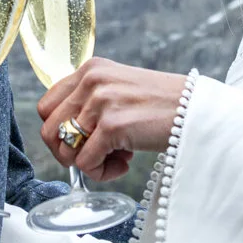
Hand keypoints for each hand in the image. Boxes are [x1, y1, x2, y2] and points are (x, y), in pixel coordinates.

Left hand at [37, 57, 187, 180]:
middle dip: (69, 152)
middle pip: (49, 131)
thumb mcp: (120, 89)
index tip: (83, 141)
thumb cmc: (161, 106)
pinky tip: (124, 164)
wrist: (196, 109)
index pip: (46, 107)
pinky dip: (101, 172)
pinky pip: (86, 163)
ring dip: (87, 163)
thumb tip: (66, 137)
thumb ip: (91, 102)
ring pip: (65, 150)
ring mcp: (100, 102)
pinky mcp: (112, 125)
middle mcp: (91, 81)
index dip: (59, 132)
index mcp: (90, 70)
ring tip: (115, 158)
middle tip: (96, 155)